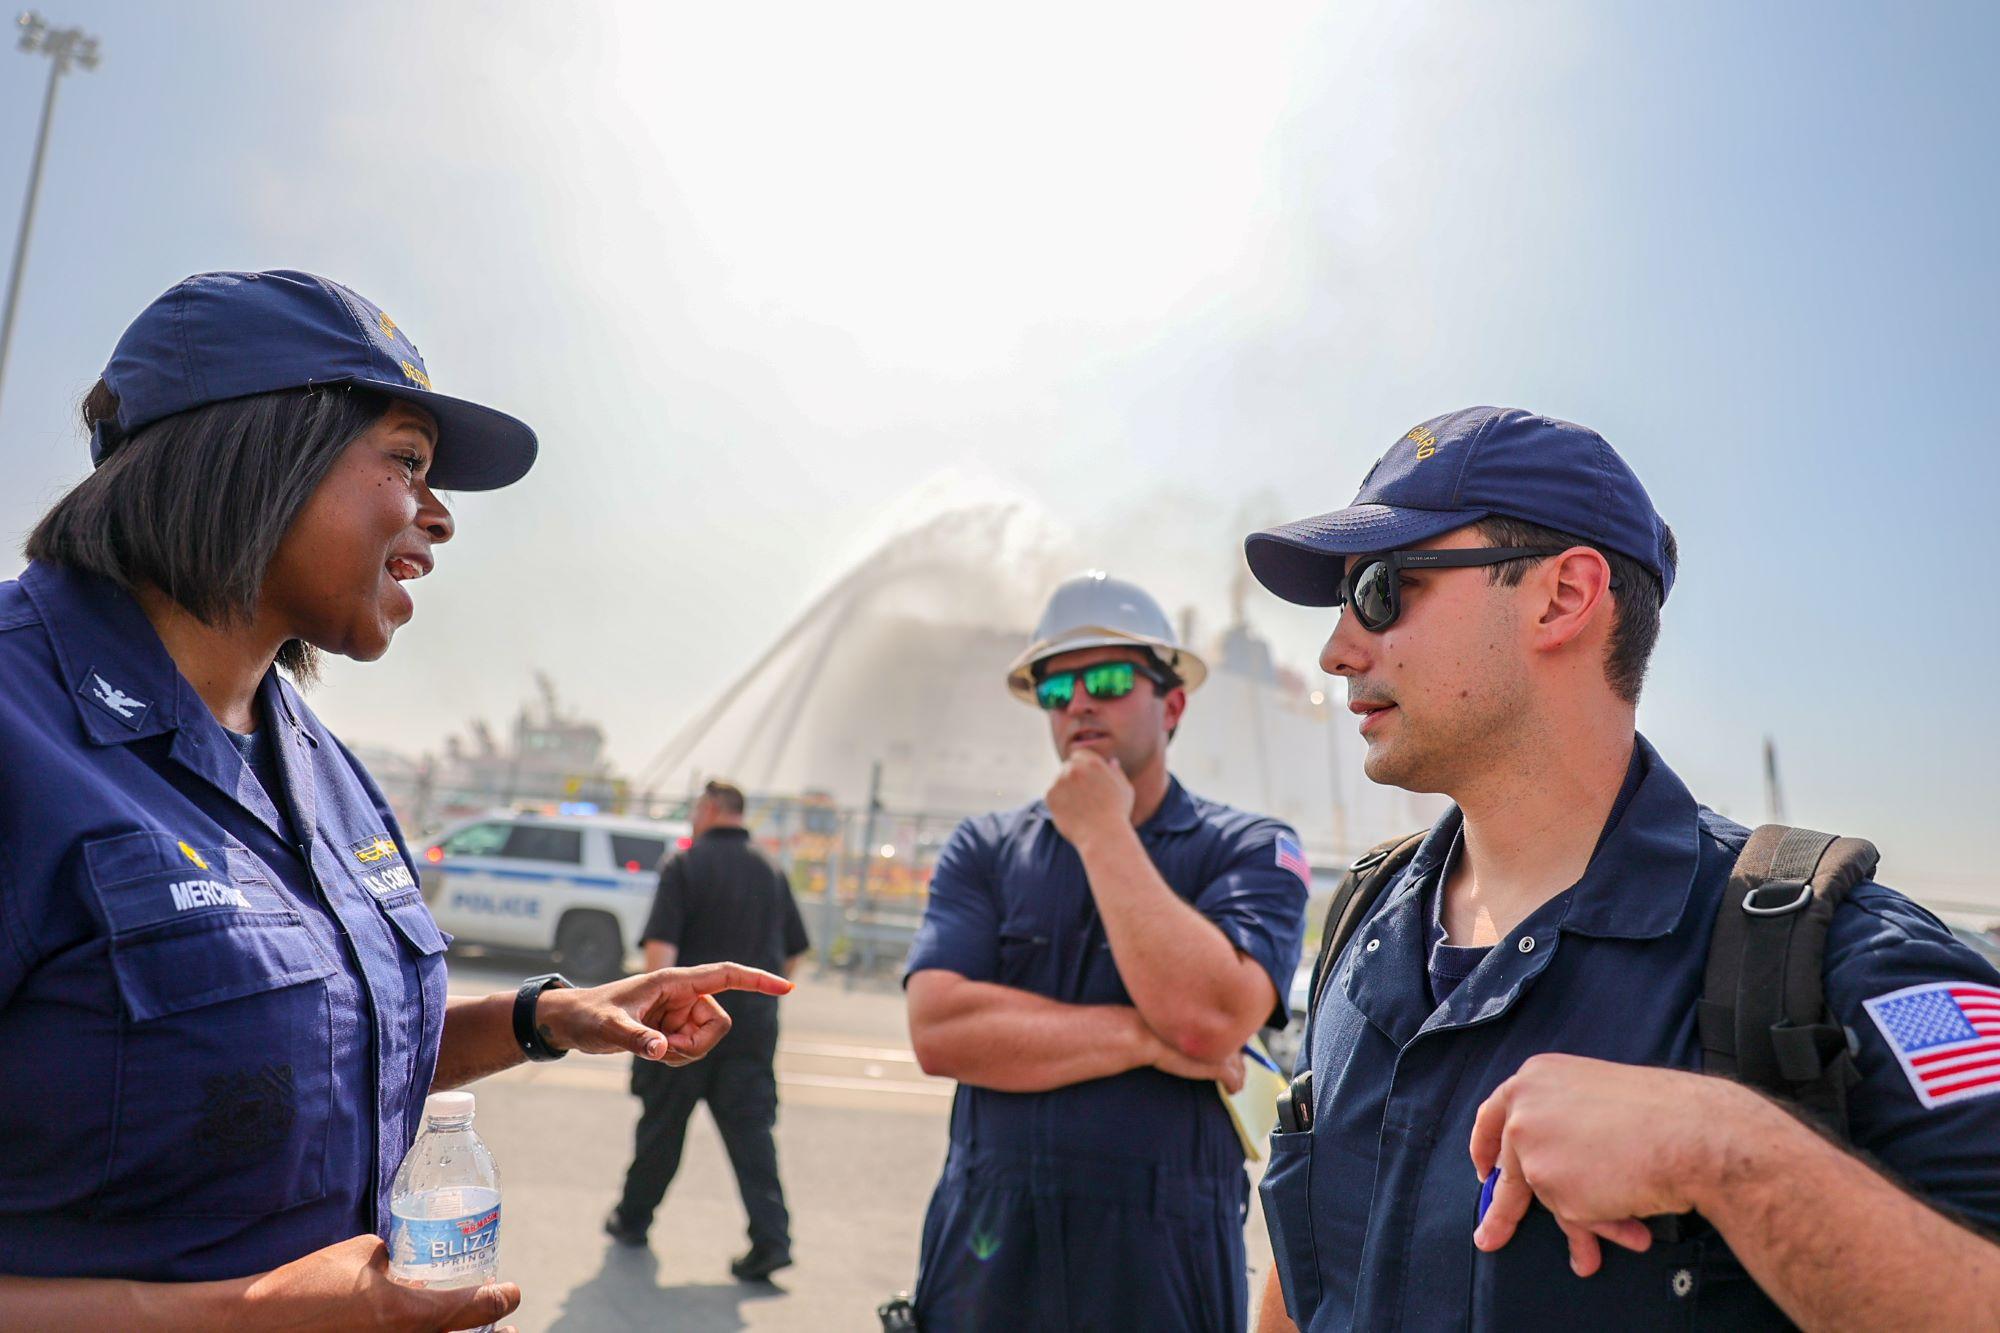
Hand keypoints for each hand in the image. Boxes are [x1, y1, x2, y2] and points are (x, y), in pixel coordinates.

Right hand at [237, 1234, 519, 1330]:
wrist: (255, 1324)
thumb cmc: (307, 1284)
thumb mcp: (360, 1255)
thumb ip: (395, 1260)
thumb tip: (408, 1266)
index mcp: (407, 1315)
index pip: (472, 1309)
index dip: (500, 1299)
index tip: (513, 1292)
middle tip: (507, 1327)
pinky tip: (419, 1330)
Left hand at [536, 962, 791, 1066]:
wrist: (571, 1022)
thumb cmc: (588, 1014)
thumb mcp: (608, 1027)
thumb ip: (636, 1038)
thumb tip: (662, 1050)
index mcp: (674, 981)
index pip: (726, 975)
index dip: (758, 981)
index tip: (787, 988)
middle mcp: (683, 994)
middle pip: (719, 1024)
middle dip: (696, 1045)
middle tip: (661, 1049)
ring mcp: (681, 1012)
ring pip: (707, 1040)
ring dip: (683, 1054)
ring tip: (650, 1048)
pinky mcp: (676, 1027)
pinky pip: (693, 1049)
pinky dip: (675, 1057)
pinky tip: (651, 1050)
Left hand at [1045, 749, 1134, 853]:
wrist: (1103, 835)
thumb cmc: (1117, 814)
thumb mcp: (1124, 790)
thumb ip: (1116, 773)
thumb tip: (1112, 762)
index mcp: (1093, 762)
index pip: (1080, 754)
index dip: (1083, 766)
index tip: (1088, 780)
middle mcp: (1074, 768)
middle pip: (1068, 767)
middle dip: (1074, 777)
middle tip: (1084, 796)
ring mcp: (1060, 781)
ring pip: (1059, 781)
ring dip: (1066, 790)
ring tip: (1081, 808)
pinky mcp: (1050, 795)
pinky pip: (1052, 795)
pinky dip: (1059, 803)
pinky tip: (1072, 813)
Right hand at [1143, 1024, 1246, 1092]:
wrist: (1149, 1037)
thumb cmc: (1159, 1032)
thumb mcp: (1180, 1028)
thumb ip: (1197, 1032)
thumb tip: (1207, 1043)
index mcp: (1216, 1020)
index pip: (1236, 1037)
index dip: (1235, 1049)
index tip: (1235, 1058)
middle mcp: (1224, 1034)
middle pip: (1241, 1053)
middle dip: (1239, 1066)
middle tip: (1236, 1076)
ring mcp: (1224, 1051)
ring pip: (1240, 1069)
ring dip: (1238, 1078)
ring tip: (1233, 1086)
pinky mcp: (1220, 1067)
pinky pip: (1234, 1081)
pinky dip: (1234, 1087)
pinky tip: (1230, 1091)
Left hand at [1468, 1054, 1766, 1275]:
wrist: (1691, 1131)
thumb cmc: (1660, 1114)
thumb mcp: (1597, 1104)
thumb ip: (1564, 1131)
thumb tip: (1555, 1180)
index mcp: (1534, 1078)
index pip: (1494, 1115)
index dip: (1484, 1148)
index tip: (1483, 1173)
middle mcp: (1522, 1109)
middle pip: (1508, 1168)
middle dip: (1502, 1211)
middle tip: (1489, 1237)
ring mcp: (1530, 1145)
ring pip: (1548, 1197)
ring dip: (1579, 1226)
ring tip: (1588, 1259)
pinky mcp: (1547, 1182)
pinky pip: (1573, 1216)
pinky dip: (1603, 1227)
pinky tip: (1634, 1234)